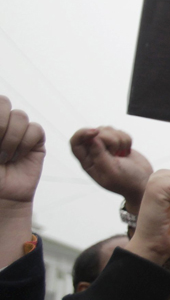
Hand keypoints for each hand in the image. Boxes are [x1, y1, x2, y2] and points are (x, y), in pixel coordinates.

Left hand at [0, 96, 44, 267]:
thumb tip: (1, 121)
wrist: (0, 198)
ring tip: (4, 157)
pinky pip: (35, 130)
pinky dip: (25, 144)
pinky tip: (17, 157)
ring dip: (11, 139)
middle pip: (4, 102)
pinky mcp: (35, 142)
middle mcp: (1, 124)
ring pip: (20, 116)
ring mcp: (18, 132)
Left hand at [70, 126, 152, 212]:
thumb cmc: (127, 182)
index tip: (96, 132)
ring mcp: (106, 147)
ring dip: (119, 140)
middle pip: (95, 133)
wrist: (144, 182)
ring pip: (108, 130)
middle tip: (116, 153)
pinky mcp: (118, 143)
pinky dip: (127, 140)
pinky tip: (127, 151)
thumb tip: (93, 139)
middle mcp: (95, 153)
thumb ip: (100, 156)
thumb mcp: (112, 172)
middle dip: (109, 138)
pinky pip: (120, 132)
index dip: (82, 133)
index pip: (75, 143)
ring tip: (123, 154)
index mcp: (88, 162)